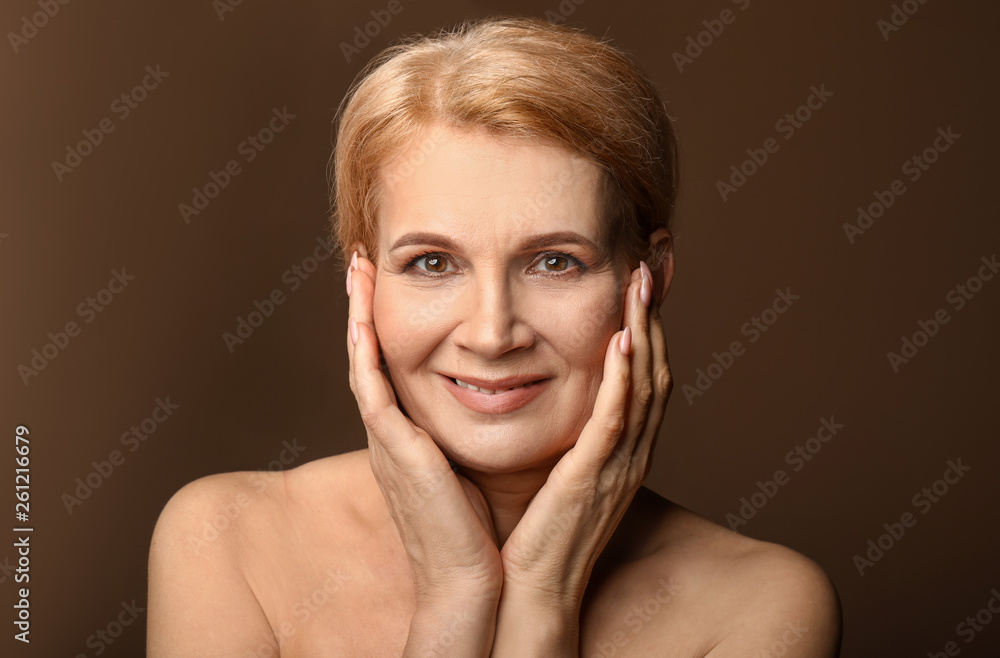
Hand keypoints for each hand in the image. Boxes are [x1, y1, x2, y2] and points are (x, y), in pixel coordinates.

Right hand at [345, 250, 502, 602]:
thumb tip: (489, 404)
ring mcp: (386, 441)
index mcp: (406, 438)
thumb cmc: (475, 530)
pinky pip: (371, 391)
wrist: (468, 581)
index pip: (387, 369)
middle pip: (367, 356)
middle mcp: (389, 434)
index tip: (383, 286)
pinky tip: (362, 319)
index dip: (381, 326)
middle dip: (362, 307)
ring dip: (358, 315)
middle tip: (360, 263)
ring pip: (363, 364)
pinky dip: (364, 353)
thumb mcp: (465, 468)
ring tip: (358, 271)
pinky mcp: (395, 451)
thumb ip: (462, 436)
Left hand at [492, 261, 671, 651]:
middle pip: (654, 372)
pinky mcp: (592, 480)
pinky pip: (614, 421)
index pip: (642, 378)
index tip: (637, 285)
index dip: (646, 329)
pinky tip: (621, 341)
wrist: (529, 593)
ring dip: (643, 332)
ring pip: (642, 388)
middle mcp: (628, 455)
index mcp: (619, 452)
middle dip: (653, 317)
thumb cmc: (536, 534)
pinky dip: (621, 379)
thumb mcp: (560, 476)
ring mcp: (615, 468)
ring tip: (640, 285)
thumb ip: (569, 438)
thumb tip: (556, 402)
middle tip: (649, 267)